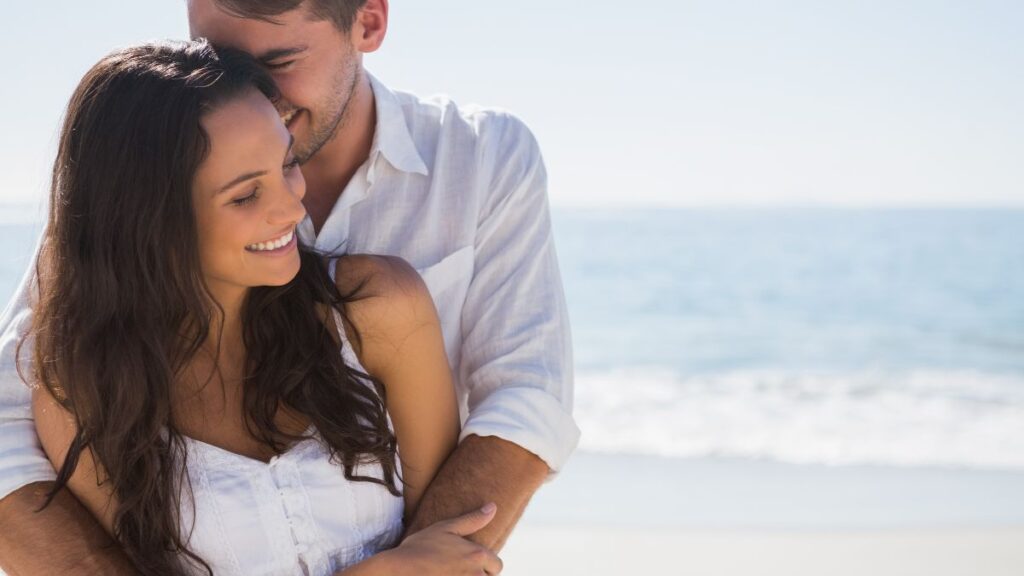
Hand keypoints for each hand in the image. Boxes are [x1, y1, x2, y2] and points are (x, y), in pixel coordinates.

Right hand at [377, 503, 503, 574]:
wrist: (398, 570)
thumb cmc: (420, 547)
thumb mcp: (446, 528)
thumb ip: (473, 519)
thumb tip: (493, 507)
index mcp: (477, 555)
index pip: (497, 565)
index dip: (486, 565)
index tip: (470, 564)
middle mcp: (475, 574)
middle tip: (459, 571)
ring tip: (451, 575)